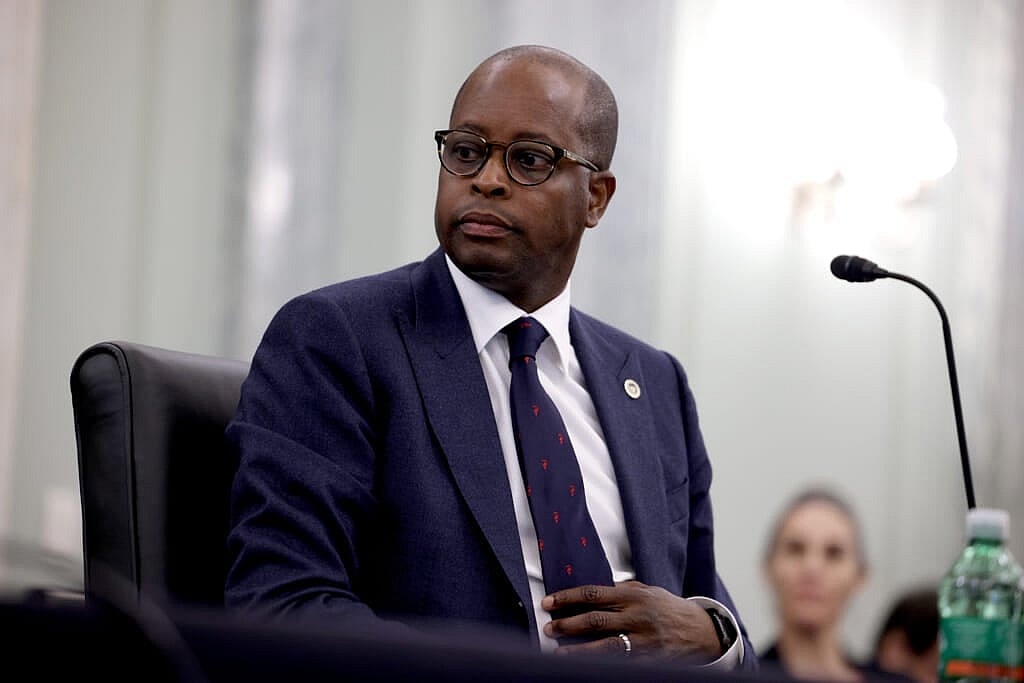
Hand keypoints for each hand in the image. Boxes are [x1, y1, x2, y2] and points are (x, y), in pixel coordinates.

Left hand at [541, 580, 721, 660]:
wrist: (702, 631)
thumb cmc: (669, 608)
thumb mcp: (647, 591)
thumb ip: (622, 590)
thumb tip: (592, 592)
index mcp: (634, 595)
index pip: (593, 594)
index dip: (568, 598)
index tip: (549, 602)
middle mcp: (637, 616)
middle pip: (595, 620)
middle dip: (567, 624)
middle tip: (548, 628)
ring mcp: (643, 640)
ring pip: (605, 646)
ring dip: (579, 650)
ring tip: (559, 651)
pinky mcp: (649, 660)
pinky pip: (621, 663)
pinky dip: (602, 665)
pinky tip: (585, 666)